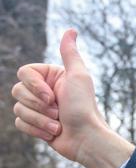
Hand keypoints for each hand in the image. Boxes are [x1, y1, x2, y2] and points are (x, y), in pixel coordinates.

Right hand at [10, 29, 133, 167]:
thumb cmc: (83, 107)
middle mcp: (43, 90)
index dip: (34, 86)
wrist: (86, 138)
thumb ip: (70, 54)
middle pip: (17, 91)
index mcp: (51, 76)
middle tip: (58, 111)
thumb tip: (71, 30)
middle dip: (38, 105)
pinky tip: (53, 134)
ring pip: (18, 108)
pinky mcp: (35, 124)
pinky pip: (19, 123)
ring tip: (58, 125)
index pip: (24, 73)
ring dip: (40, 119)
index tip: (52, 96)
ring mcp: (38, 107)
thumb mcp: (78, 77)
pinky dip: (36, 129)